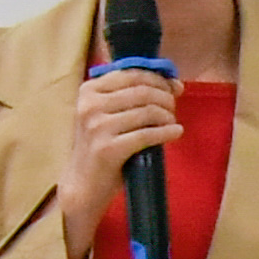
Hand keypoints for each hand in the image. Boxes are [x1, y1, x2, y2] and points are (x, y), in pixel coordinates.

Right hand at [58, 62, 183, 258]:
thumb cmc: (100, 146)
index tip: (174, 87)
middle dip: (166, 98)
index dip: (158, 78)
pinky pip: (147, 134)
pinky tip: (176, 133)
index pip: (131, 74)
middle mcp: (90, 105)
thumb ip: (132, 96)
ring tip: (172, 123)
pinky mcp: (109, 149)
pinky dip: (167, 132)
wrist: (83, 184)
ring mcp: (97, 127)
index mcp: (88, 90)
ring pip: (147, 111)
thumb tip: (174, 84)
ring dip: (168, 116)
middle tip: (173, 109)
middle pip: (142, 91)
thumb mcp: (106, 114)